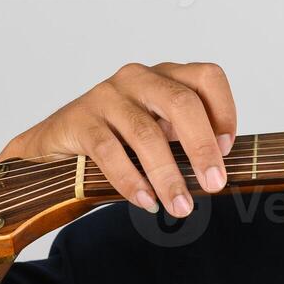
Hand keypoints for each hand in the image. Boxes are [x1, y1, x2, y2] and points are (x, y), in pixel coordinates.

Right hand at [0, 62, 236, 216]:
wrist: (55, 143)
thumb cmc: (120, 139)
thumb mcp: (161, 133)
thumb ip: (188, 142)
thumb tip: (220, 173)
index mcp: (166, 76)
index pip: (208, 77)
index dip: (224, 111)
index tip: (228, 149)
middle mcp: (139, 78)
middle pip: (182, 102)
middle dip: (202, 147)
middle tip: (214, 184)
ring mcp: (107, 96)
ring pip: (146, 133)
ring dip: (168, 175)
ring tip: (181, 207)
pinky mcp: (80, 120)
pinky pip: (110, 152)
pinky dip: (131, 181)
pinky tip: (146, 202)